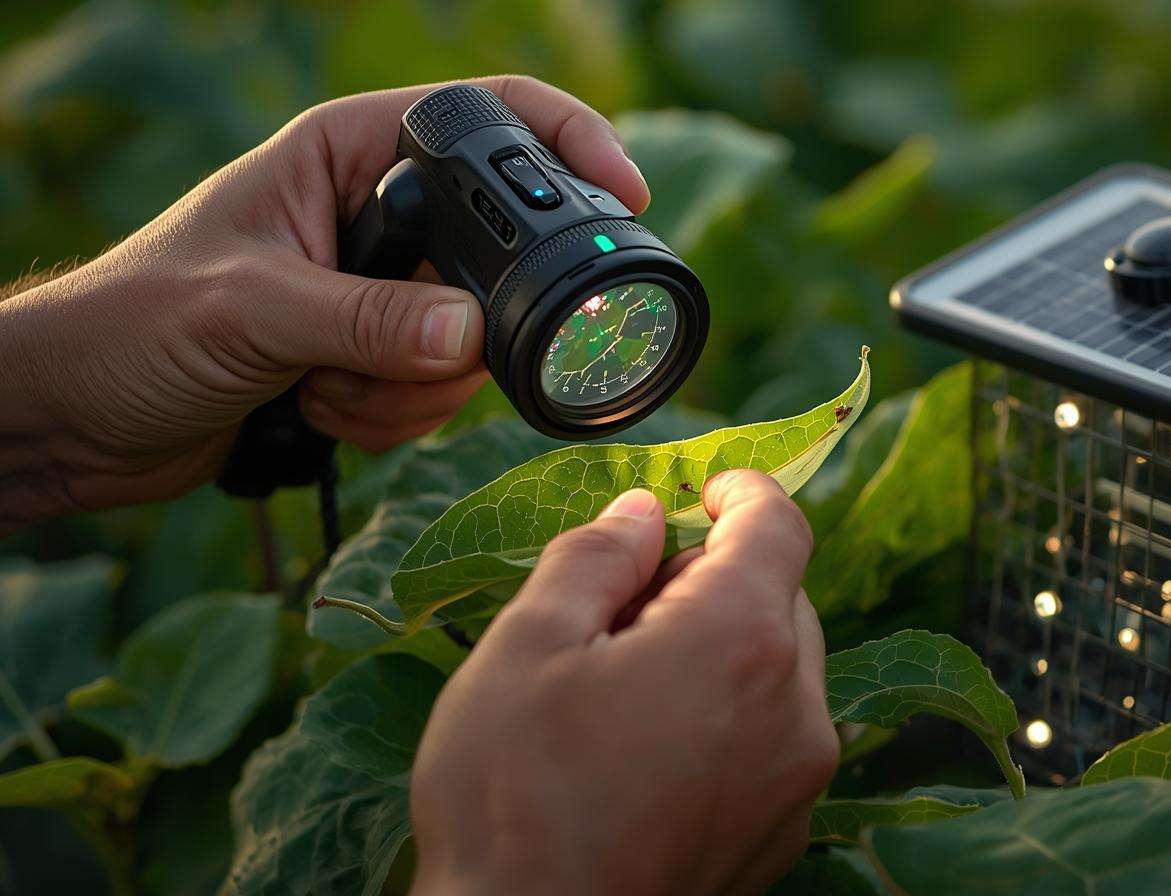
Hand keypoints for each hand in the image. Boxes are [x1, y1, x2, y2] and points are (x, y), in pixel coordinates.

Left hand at [0, 76, 647, 530]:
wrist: (77, 418)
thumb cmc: (131, 326)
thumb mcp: (250, 311)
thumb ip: (366, 321)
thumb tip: (473, 341)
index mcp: (352, 154)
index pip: (489, 122)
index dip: (567, 145)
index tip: (624, 196)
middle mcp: (379, 219)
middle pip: (497, 263)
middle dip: (453, 334)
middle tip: (374, 354)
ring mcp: (382, 296)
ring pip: (471, 349)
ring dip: (402, 389)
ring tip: (312, 383)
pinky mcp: (376, 362)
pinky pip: (437, 398)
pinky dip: (385, 419)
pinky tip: (313, 410)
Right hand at [409, 471, 838, 895]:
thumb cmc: (513, 801)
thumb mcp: (526, 648)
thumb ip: (594, 557)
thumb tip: (641, 512)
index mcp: (741, 641)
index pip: (778, 525)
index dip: (742, 490)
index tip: (705, 487)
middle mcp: (796, 710)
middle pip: (779, 598)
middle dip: (712, 578)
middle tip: (622, 605)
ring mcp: (796, 782)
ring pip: (780, 670)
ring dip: (723, 649)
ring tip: (625, 685)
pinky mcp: (782, 836)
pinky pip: (773, 739)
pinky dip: (730, 716)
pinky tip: (649, 748)